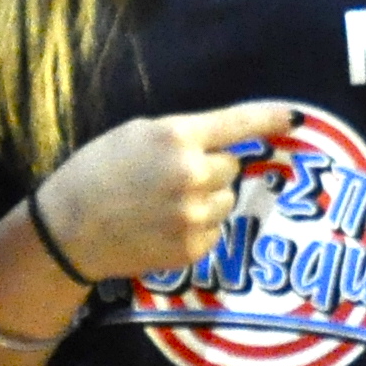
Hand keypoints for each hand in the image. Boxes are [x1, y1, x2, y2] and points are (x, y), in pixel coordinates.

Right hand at [34, 99, 302, 285]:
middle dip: (210, 169)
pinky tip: (164, 226)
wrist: (67, 229)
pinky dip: (199, 227)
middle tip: (171, 177)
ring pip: (226, 199)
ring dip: (207, 199)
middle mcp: (192, 174)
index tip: (297, 118)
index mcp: (176, 137)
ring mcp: (194, 214)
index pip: (237, 123)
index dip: (271, 119)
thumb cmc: (97, 171)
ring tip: (164, 204)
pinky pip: (216, 229)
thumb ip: (184, 135)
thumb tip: (227, 143)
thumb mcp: (137, 134)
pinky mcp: (193, 247)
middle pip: (231, 166)